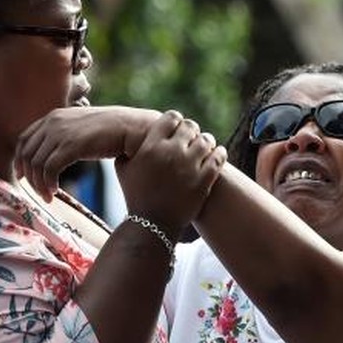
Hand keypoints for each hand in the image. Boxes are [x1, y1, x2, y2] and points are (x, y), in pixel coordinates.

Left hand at [14, 106, 160, 197]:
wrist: (131, 128)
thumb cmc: (110, 132)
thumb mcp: (79, 130)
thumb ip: (63, 137)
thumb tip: (52, 156)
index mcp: (53, 117)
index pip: (24, 139)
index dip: (20, 160)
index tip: (23, 176)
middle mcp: (53, 122)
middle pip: (27, 153)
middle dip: (29, 176)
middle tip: (38, 192)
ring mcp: (61, 133)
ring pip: (36, 163)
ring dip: (39, 184)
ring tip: (48, 196)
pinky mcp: (71, 146)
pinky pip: (49, 168)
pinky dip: (48, 183)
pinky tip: (55, 191)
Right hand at [116, 111, 226, 238]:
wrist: (152, 224)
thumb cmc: (136, 197)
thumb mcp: (123, 171)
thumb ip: (127, 151)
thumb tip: (131, 141)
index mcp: (151, 146)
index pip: (171, 118)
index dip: (176, 121)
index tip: (178, 129)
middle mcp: (171, 152)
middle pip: (191, 127)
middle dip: (192, 131)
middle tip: (192, 139)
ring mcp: (189, 166)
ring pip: (206, 140)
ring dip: (207, 142)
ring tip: (205, 148)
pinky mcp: (204, 180)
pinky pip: (218, 157)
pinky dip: (219, 154)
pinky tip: (217, 155)